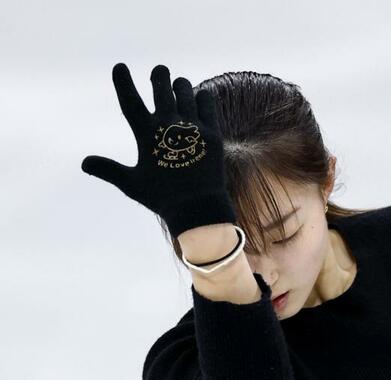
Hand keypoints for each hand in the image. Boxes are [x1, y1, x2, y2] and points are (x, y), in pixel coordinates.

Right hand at [81, 62, 236, 238]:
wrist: (198, 209)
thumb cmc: (162, 198)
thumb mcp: (131, 184)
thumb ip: (108, 169)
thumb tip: (84, 163)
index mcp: (146, 134)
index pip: (130, 100)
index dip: (123, 82)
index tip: (120, 67)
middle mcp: (169, 125)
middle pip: (161, 89)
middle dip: (159, 76)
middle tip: (159, 71)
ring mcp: (192, 128)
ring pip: (186, 92)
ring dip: (180, 85)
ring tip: (178, 84)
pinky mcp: (212, 134)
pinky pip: (208, 105)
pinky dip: (203, 97)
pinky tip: (200, 96)